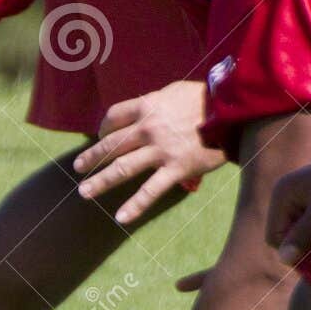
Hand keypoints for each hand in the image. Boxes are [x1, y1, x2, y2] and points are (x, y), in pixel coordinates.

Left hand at [75, 82, 224, 224]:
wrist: (233, 110)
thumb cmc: (206, 98)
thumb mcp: (174, 91)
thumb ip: (155, 103)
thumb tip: (143, 110)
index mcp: (147, 106)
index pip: (113, 117)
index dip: (103, 128)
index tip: (101, 136)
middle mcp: (148, 129)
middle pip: (111, 145)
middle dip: (91, 157)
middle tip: (77, 168)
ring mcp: (161, 150)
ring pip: (123, 168)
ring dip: (101, 181)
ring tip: (84, 192)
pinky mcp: (177, 168)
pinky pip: (151, 190)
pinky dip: (135, 206)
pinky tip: (121, 217)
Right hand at [266, 142, 310, 265]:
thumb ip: (304, 233)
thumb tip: (282, 260)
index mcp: (282, 194)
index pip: (274, 238)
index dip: (295, 249)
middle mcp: (284, 196)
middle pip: (284, 236)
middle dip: (305, 243)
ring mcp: (298, 198)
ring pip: (298, 233)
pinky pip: (308, 227)